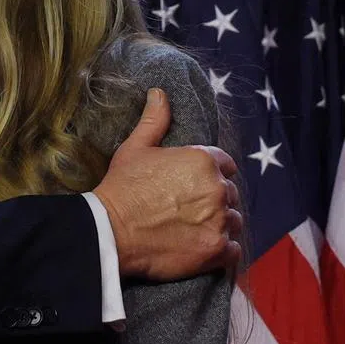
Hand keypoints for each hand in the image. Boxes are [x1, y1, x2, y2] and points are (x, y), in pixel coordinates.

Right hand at [93, 88, 241, 280]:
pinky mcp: (216, 249)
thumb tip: (159, 93)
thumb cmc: (122, 187)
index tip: (193, 185)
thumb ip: (155, 120)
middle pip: (230, 194)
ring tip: (193, 229)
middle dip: (214, 200)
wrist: (110, 231)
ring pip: (233, 221)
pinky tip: (200, 246)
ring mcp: (219, 221)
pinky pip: (233, 250)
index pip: (225, 164)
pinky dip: (221, 250)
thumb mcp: (135, 148)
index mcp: (203, 160)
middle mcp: (217, 189)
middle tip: (187, 209)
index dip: (210, 173)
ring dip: (219, 224)